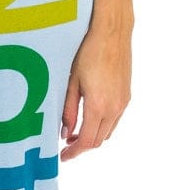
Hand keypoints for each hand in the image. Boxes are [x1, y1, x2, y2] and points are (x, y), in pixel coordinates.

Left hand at [59, 22, 131, 159]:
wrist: (112, 32)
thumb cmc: (87, 52)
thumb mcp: (71, 82)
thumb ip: (68, 110)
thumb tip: (65, 132)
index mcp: (98, 106)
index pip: (86, 141)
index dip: (73, 153)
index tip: (63, 157)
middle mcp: (114, 108)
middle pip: (98, 140)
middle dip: (82, 147)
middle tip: (66, 146)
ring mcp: (123, 102)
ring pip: (108, 132)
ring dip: (93, 137)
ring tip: (75, 132)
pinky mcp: (127, 96)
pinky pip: (114, 120)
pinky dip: (102, 126)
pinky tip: (90, 118)